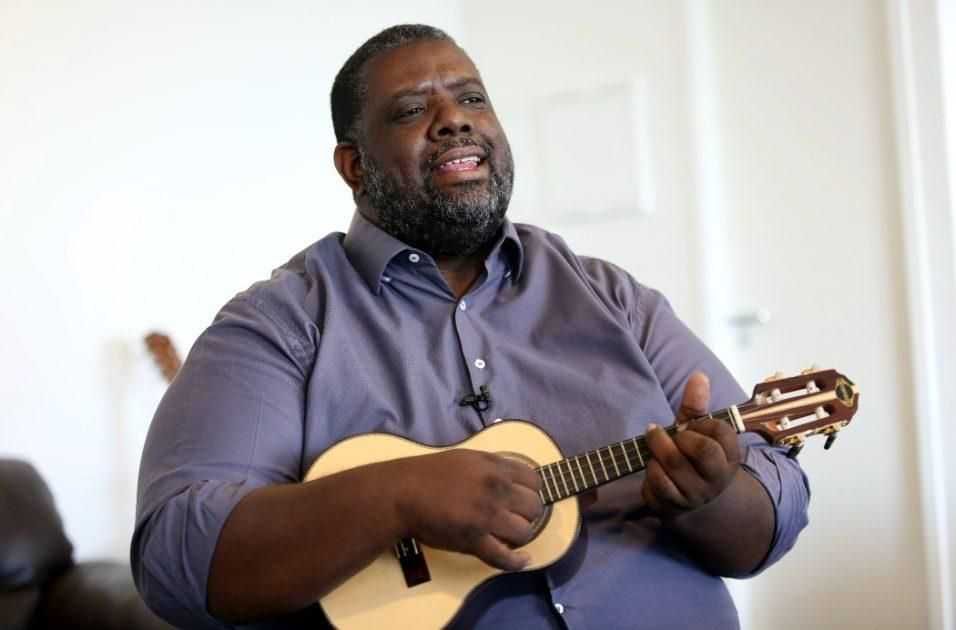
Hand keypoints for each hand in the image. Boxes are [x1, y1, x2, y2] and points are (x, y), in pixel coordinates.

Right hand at [390, 449, 543, 570]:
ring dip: (520, 536)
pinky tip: (521, 561)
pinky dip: (517, 562)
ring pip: (525, 531)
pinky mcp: (474, 540)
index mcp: (495, 467)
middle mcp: (496, 490)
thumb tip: (512, 475)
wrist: (403, 493)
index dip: (532, 492)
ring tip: (510, 535)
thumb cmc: (430, 473)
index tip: (523, 499)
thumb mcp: (467, 458)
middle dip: (528, 514)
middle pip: (534, 506)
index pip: (534, 481)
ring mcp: (487, 516)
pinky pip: (505, 557)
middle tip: (515, 518)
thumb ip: (493, 465)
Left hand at [642, 372, 740, 519]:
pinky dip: (648, 471)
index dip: (700, 424)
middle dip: (675, 436)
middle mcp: (716, 479)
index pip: (720, 432)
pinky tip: (652, 466)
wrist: (694, 501)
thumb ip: (697, 406)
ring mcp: (695, 496)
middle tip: (660, 433)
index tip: (691, 427)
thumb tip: (698, 376)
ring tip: (655, 448)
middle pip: (701, 450)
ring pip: (672, 466)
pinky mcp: (673, 508)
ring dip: (656, 451)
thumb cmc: (694, 457)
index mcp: (729, 457)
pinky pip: (655, 485)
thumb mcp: (698, 432)